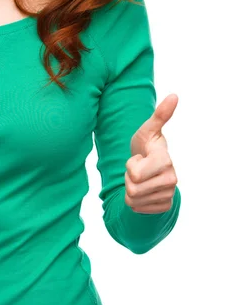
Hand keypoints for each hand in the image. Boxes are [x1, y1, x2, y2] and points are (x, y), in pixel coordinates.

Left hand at [124, 94, 178, 213]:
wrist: (151, 168)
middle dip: (129, 177)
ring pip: (132, 199)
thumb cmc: (146, 145)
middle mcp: (171, 179)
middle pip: (131, 188)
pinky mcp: (164, 206)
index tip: (139, 158)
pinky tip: (144, 189)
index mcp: (165, 160)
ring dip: (131, 188)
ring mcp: (169, 194)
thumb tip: (174, 95)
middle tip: (139, 168)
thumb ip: (160, 115)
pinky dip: (136, 201)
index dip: (130, 166)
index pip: (134, 174)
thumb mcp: (147, 129)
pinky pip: (137, 208)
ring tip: (141, 177)